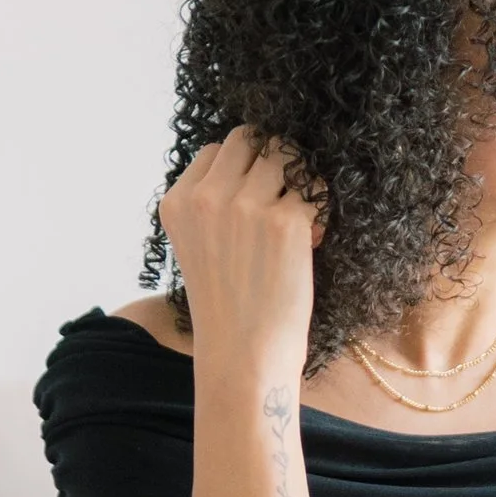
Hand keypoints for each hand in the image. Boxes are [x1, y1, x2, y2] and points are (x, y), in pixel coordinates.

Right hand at [156, 128, 321, 375]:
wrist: (244, 357)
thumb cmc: (227, 308)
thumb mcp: (199, 246)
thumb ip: (213, 203)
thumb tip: (259, 160)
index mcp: (177, 202)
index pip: (216, 150)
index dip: (243, 170)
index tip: (253, 202)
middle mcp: (207, 197)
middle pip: (250, 139)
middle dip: (272, 162)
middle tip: (282, 199)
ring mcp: (245, 206)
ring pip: (286, 158)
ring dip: (298, 184)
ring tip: (298, 224)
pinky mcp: (285, 221)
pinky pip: (313, 191)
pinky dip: (318, 212)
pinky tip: (312, 241)